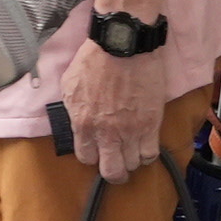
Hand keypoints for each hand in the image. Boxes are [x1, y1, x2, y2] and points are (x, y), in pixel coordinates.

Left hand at [59, 39, 169, 179]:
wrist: (123, 46)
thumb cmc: (94, 60)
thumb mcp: (69, 85)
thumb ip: (71, 108)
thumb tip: (74, 120)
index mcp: (82, 123)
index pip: (85, 157)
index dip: (91, 156)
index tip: (96, 151)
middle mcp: (106, 133)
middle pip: (111, 171)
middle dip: (113, 173)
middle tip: (116, 168)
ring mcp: (130, 130)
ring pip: (132, 164)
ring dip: (131, 162)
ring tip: (131, 154)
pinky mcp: (151, 124)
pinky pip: (150, 153)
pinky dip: (147, 155)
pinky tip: (144, 148)